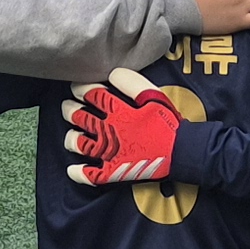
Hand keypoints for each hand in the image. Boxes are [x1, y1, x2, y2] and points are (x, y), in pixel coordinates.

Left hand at [61, 77, 184, 187]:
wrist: (182, 151)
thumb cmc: (167, 123)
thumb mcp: (153, 95)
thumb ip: (131, 82)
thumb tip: (112, 73)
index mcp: (118, 111)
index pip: (93, 96)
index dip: (81, 89)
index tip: (76, 87)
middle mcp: (110, 131)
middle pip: (81, 118)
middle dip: (70, 111)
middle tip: (67, 107)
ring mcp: (110, 153)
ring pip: (81, 145)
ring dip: (71, 138)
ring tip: (70, 135)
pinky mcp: (114, 172)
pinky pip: (90, 175)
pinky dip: (78, 173)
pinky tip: (72, 169)